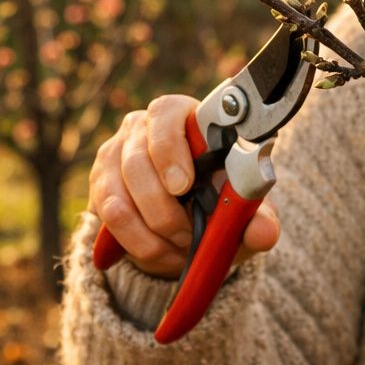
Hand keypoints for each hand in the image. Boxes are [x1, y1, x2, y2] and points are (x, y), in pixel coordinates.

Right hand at [88, 94, 281, 278]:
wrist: (187, 230)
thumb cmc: (219, 205)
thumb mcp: (243, 214)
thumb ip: (258, 220)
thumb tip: (265, 233)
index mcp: (184, 118)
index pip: (166, 114)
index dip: (170, 149)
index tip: (184, 186)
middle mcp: (141, 127)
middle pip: (138, 163)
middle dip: (165, 212)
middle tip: (188, 236)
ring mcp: (113, 154)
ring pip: (119, 197)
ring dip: (151, 233)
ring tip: (178, 247)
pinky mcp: (98, 184)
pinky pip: (108, 217)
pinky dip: (137, 242)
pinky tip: (159, 251)